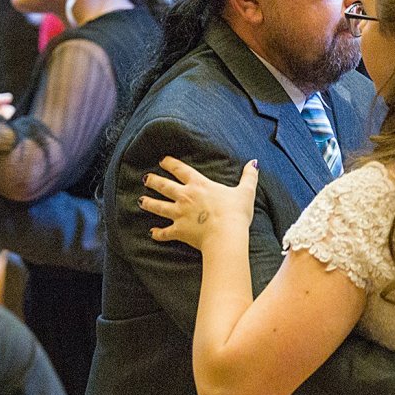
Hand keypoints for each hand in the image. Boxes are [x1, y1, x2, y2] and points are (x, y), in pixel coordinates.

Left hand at [141, 157, 258, 251]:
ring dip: (149, 203)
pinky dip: (158, 233)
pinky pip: (165, 232)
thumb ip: (249, 176)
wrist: (226, 234)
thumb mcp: (245, 191)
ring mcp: (180, 214)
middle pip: (164, 186)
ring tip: (141, 201)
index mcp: (199, 185)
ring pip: (159, 207)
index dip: (170, 163)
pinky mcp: (179, 230)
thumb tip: (254, 163)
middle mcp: (185, 197)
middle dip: (153, 181)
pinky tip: (152, 233)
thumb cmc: (236, 213)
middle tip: (145, 178)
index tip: (162, 160)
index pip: (181, 170)